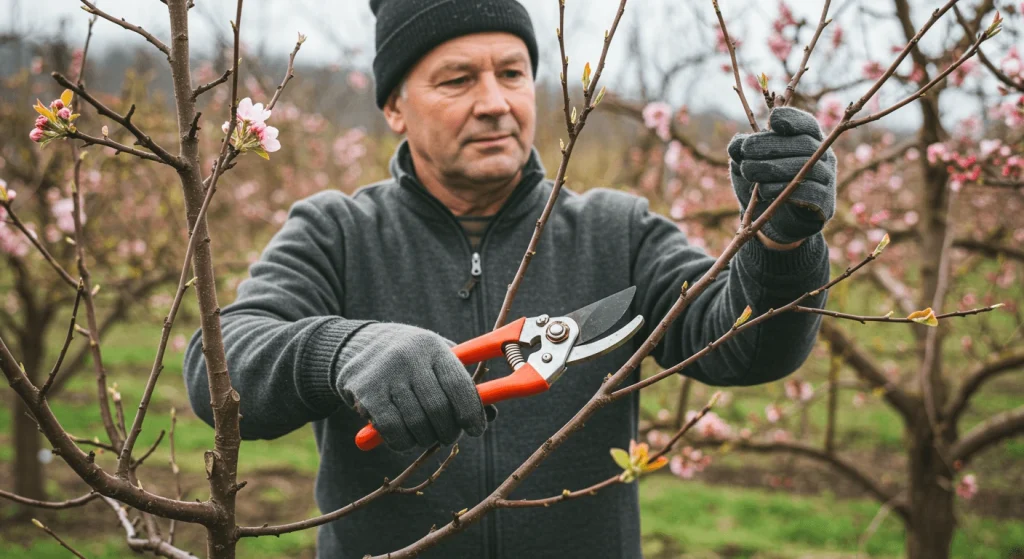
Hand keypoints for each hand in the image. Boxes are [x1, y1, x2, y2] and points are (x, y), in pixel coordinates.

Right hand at [334, 323, 488, 450]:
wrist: (356, 345)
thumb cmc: (409, 357)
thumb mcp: (436, 358)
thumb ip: (462, 383)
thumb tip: (491, 414)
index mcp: (432, 347)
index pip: (459, 385)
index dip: (472, 413)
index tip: (476, 429)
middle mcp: (409, 357)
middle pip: (439, 410)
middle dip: (448, 431)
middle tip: (448, 435)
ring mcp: (385, 375)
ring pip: (417, 425)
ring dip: (426, 439)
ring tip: (426, 434)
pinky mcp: (366, 394)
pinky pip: (393, 432)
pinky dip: (403, 442)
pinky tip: (405, 437)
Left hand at [728, 107, 836, 244]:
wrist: (778, 221)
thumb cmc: (764, 183)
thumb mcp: (748, 164)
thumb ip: (741, 151)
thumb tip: (736, 145)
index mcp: (809, 140)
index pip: (806, 123)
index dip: (792, 119)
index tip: (772, 121)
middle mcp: (823, 156)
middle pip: (803, 144)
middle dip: (771, 145)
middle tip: (746, 151)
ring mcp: (827, 179)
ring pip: (805, 167)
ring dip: (772, 168)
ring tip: (748, 171)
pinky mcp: (824, 203)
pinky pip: (807, 193)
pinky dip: (781, 190)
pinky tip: (763, 191)